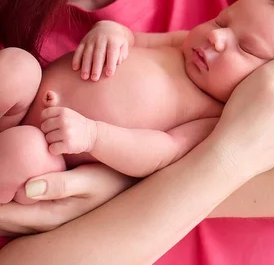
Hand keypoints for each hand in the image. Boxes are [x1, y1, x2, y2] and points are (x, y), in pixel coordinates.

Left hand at [0, 164, 133, 235]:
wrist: (128, 191)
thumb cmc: (110, 181)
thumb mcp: (90, 180)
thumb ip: (60, 184)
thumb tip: (26, 188)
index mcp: (49, 215)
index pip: (6, 213)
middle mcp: (44, 225)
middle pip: (4, 220)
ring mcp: (47, 224)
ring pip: (11, 221)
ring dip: (1, 209)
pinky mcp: (51, 219)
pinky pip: (21, 219)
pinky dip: (9, 209)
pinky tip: (11, 195)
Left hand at [40, 92, 97, 154]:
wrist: (93, 134)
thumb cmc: (76, 124)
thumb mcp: (67, 113)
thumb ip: (54, 111)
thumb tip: (43, 103)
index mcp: (64, 111)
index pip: (44, 115)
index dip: (47, 120)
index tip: (54, 124)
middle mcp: (64, 120)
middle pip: (44, 127)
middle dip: (49, 131)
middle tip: (59, 132)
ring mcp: (66, 133)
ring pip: (47, 139)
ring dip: (53, 141)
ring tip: (62, 139)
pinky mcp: (68, 145)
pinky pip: (52, 149)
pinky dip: (56, 149)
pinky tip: (63, 146)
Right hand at [72, 21, 132, 79]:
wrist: (107, 27)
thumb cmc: (117, 41)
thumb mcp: (123, 44)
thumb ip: (122, 53)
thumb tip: (118, 63)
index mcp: (113, 40)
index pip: (112, 52)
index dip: (111, 63)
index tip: (109, 74)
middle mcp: (101, 39)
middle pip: (98, 53)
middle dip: (96, 66)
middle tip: (95, 79)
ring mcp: (91, 39)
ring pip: (87, 53)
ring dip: (85, 65)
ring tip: (85, 77)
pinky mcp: (83, 41)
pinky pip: (78, 50)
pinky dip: (76, 59)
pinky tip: (75, 69)